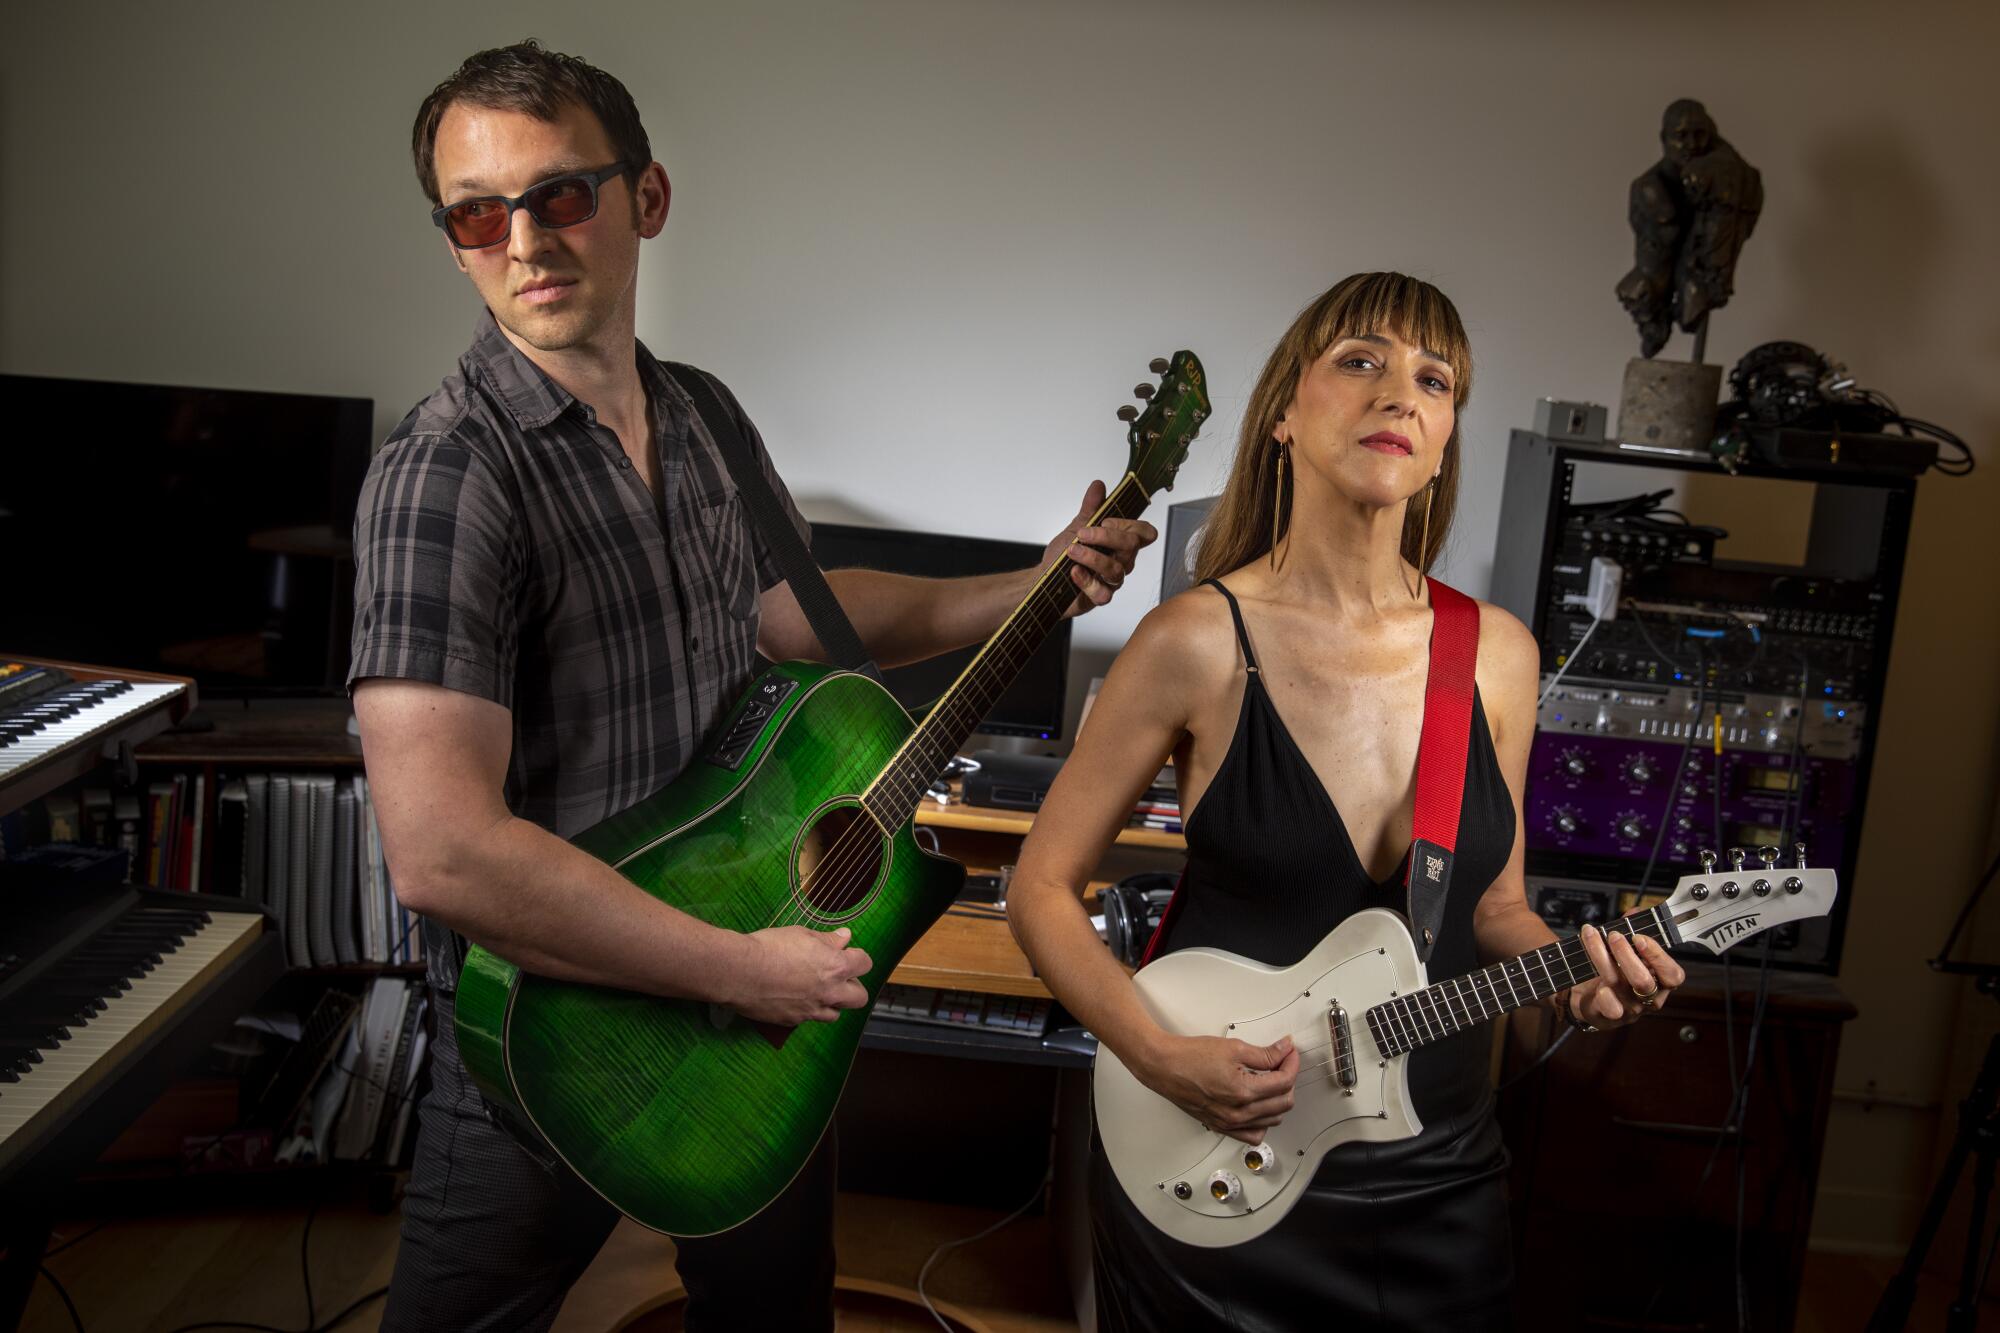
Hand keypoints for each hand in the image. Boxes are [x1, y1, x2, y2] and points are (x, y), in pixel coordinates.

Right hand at [731, 925, 872, 1025]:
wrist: (740, 972)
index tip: (847, 953)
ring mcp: (812, 1010)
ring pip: (836, 1014)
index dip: (857, 957)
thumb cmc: (769, 948)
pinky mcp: (793, 1021)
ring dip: (832, 1002)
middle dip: (853, 986)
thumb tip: (845, 937)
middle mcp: (829, 992)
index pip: (865, 964)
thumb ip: (827, 939)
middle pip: (860, 997)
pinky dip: (807, 1010)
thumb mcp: (801, 934)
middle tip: (837, 976)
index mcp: (836, 967)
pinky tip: (793, 996)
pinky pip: (809, 1019)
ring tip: (816, 989)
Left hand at [1046, 480, 1156, 616]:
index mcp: (1120, 544)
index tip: (1105, 520)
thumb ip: (1090, 509)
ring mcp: (1112, 581)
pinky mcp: (1100, 597)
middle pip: (1131, 546)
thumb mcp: (1076, 528)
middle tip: (1082, 533)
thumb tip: (1098, 485)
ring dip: (1091, 557)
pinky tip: (1073, 572)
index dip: (1131, 525)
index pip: (1145, 533)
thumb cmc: (1063, 556)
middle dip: (1106, 536)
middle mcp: (1122, 562)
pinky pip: (1102, 593)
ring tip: (1072, 550)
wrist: (1043, 580)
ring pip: (1116, 570)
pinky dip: (1086, 580)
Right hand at [1132, 1032, 1297, 1144]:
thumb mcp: (1233, 1048)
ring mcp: (1230, 1122)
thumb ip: (1264, 1053)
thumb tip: (1283, 1050)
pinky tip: (1259, 1106)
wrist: (1164, 1067)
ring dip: (1278, 1100)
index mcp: (1243, 1091)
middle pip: (1283, 1103)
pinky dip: (1263, 1122)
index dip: (1291, 1063)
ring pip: (1273, 1120)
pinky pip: (1253, 1134)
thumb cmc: (1189, 1057)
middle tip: (1282, 1062)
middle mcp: (1239, 1112)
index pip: (1284, 1081)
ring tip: (1271, 1082)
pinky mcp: (1222, 1126)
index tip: (1289, 1053)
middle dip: (1288, 1080)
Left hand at [1568, 924, 1686, 1028]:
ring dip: (1602, 956)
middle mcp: (1648, 998)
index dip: (1658, 956)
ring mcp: (1629, 1009)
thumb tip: (1635, 912)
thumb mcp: (1626, 952)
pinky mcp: (1609, 1016)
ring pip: (1619, 984)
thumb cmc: (1614, 972)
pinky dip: (1604, 995)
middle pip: (1643, 980)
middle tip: (1613, 935)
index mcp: (1660, 983)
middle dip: (1626, 954)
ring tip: (1592, 936)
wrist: (1588, 998)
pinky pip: (1610, 1008)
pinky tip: (1597, 984)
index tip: (1639, 937)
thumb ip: (1631, 931)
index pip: (1673, 975)